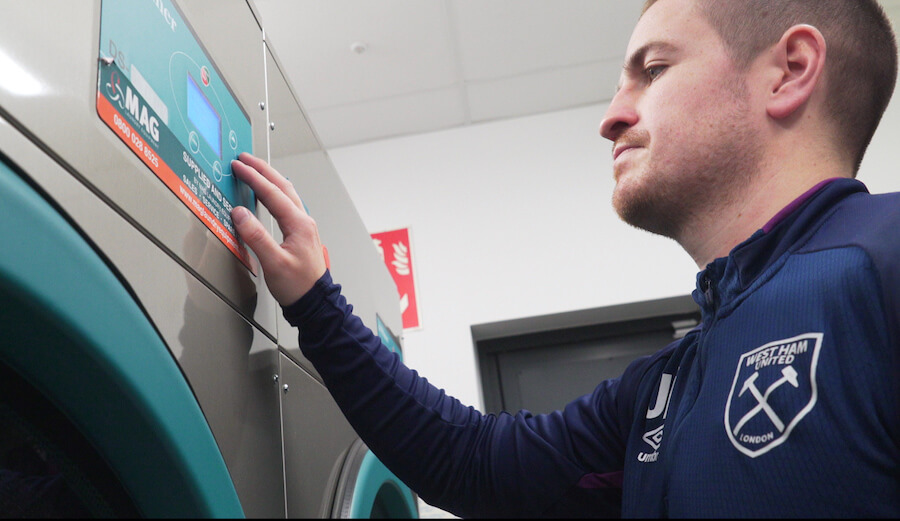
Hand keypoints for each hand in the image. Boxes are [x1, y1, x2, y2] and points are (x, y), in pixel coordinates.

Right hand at [230, 153, 326, 305]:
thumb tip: (240, 213)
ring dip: (269, 178)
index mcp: (298, 224)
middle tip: (244, 159)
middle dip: (262, 170)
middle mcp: (303, 221)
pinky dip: (274, 192)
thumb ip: (256, 237)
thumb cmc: (298, 286)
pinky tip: (267, 194)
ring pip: (286, 193)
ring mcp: (303, 226)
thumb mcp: (273, 263)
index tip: (238, 167)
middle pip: (282, 186)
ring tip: (254, 169)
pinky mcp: (300, 233)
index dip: (253, 178)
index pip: (272, 193)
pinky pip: (287, 204)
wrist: (314, 302)